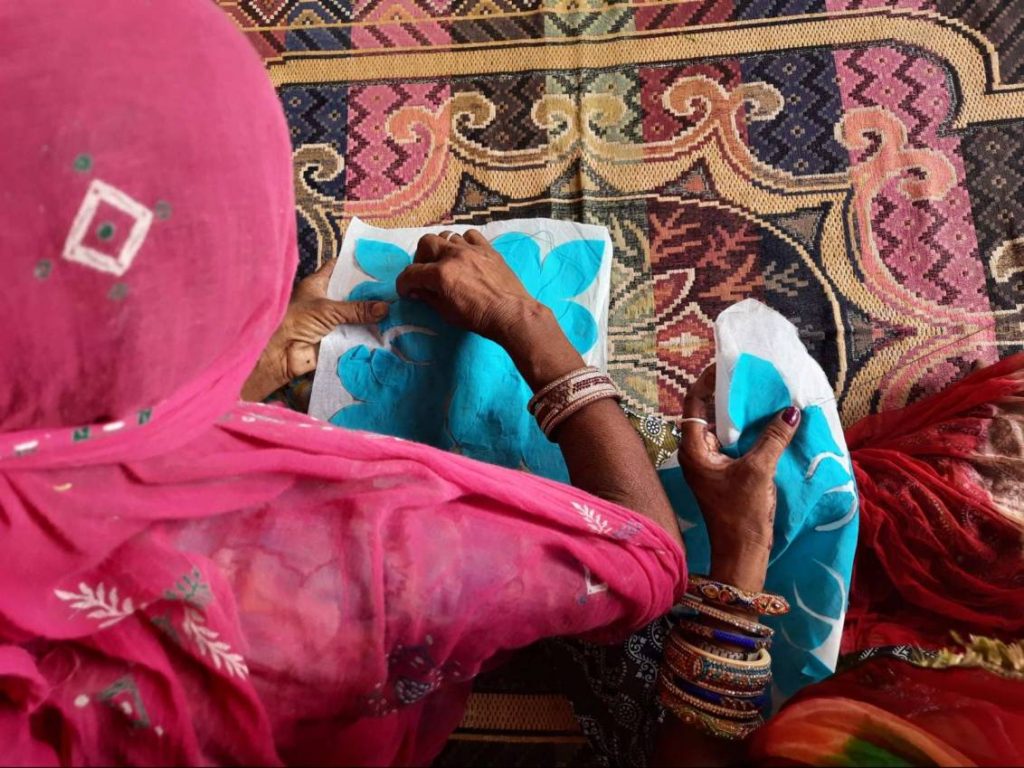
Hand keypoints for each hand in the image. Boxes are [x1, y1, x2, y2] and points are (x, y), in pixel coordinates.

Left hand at [241, 259, 388, 401]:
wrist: (280, 354)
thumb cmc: (296, 320)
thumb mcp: (328, 309)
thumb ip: (357, 309)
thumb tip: (386, 308)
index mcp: (318, 285)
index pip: (338, 269)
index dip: (356, 267)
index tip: (379, 265)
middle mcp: (326, 301)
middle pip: (352, 295)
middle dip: (371, 295)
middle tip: (397, 290)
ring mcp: (331, 322)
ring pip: (356, 317)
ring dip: (372, 318)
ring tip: (399, 311)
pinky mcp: (335, 340)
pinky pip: (355, 337)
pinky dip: (369, 337)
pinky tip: (390, 332)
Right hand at [396, 230, 540, 346]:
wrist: (511, 313)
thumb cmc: (478, 318)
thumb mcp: (447, 313)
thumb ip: (428, 297)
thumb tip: (417, 290)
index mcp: (440, 274)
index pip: (411, 273)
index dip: (404, 283)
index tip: (407, 291)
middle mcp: (454, 255)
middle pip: (426, 243)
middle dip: (420, 258)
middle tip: (425, 273)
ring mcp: (472, 249)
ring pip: (448, 236)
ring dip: (442, 249)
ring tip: (446, 264)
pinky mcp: (488, 249)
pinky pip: (470, 236)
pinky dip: (463, 243)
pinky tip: (466, 255)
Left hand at [677, 365, 799, 592]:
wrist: (741, 554)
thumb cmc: (742, 514)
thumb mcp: (759, 471)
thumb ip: (773, 438)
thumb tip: (791, 409)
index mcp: (693, 447)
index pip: (695, 401)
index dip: (709, 379)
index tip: (728, 362)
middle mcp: (696, 451)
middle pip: (708, 410)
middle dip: (729, 392)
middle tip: (752, 372)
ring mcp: (709, 462)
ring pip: (722, 426)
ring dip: (740, 411)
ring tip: (763, 390)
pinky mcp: (723, 471)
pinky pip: (732, 441)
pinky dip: (747, 429)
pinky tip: (768, 420)